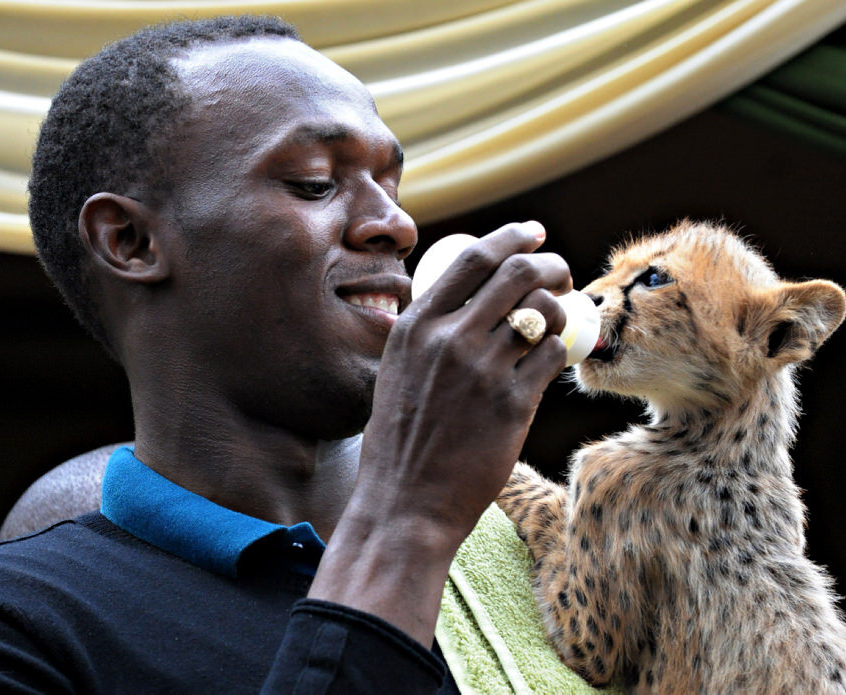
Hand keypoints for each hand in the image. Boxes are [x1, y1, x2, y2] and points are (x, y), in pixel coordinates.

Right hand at [310, 221, 571, 643]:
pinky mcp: (512, 405)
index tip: (534, 233)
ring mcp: (481, 371)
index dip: (512, 237)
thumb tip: (468, 300)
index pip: (473, 258)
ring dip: (560, 307)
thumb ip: (428, 333)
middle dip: (549, 263)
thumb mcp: (398, 370)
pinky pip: (552, 356)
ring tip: (559, 319)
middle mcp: (448, 339)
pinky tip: (554, 357)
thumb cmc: (400, 439)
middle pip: (517, 274)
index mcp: (416, 325)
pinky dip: (561, 348)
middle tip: (560, 273)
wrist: (404, 501)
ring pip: (541, 312)